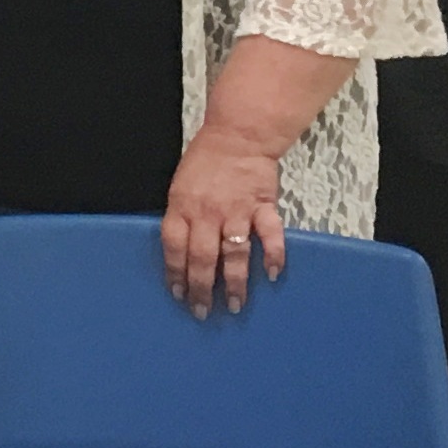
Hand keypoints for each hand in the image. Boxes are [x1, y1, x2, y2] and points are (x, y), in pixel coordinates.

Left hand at [158, 131, 288, 318]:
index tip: (178, 295)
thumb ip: (180, 218)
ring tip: (234, 305)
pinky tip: (271, 275)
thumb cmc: (205, 162)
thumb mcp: (179, 187)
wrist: (239, 136)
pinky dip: (274, 255)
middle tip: (202, 311)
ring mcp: (237, 211)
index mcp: (181, 207)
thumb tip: (180, 253)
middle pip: (202, 258)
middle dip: (201, 289)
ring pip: (234, 254)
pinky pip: (271, 235)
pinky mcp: (264, 207)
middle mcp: (207, 213)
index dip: (175, 274)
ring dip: (234, 282)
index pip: (174, 248)